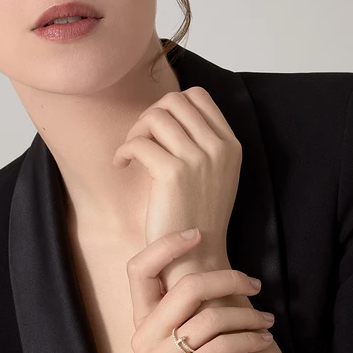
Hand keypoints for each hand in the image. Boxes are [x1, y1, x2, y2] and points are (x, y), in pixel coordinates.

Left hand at [112, 87, 241, 278]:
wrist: (198, 257)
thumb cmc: (198, 217)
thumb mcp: (213, 174)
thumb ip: (201, 142)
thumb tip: (166, 113)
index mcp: (230, 145)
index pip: (198, 96)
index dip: (171, 106)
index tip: (159, 130)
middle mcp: (219, 148)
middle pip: (174, 101)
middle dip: (150, 116)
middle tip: (141, 141)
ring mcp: (199, 159)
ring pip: (155, 116)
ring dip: (135, 132)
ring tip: (131, 155)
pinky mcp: (175, 174)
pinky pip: (139, 143)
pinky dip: (123, 151)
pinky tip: (122, 166)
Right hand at [127, 228, 275, 352]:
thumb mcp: (183, 336)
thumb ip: (188, 306)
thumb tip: (220, 267)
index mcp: (142, 319)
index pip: (138, 269)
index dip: (165, 245)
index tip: (197, 234)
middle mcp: (143, 336)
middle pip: (188, 287)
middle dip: (230, 279)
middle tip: (256, 283)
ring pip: (212, 317)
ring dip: (249, 315)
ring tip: (267, 320)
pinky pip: (223, 346)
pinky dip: (250, 338)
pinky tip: (264, 339)